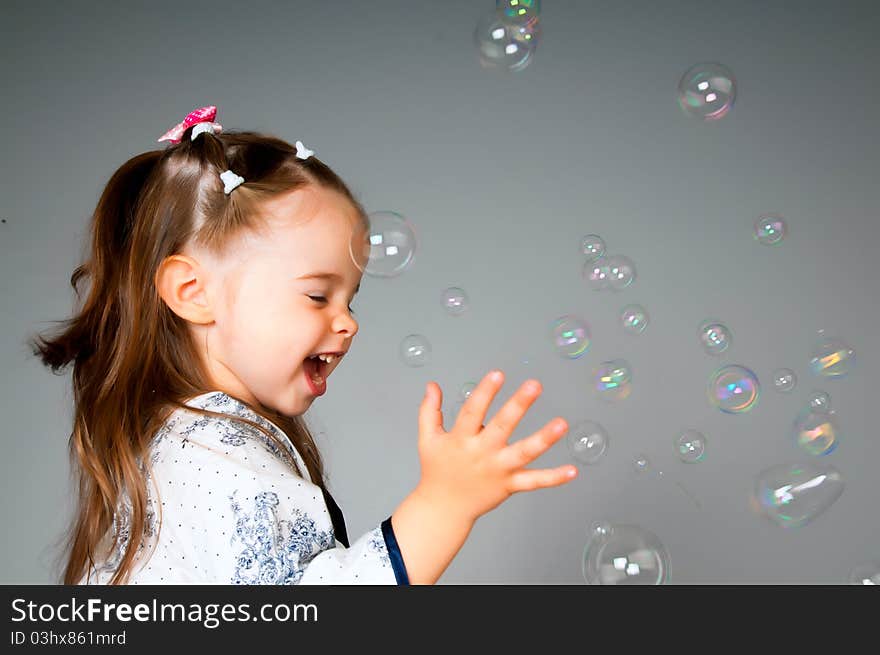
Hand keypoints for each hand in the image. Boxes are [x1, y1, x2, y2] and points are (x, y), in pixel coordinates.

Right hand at [415, 369, 576, 524]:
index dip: (485, 392)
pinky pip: (534, 481)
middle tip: (535, 385)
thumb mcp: (428, 438)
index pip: (472, 411)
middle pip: (502, 427)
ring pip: (524, 454)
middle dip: (519, 405)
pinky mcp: (510, 485)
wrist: (444, 508)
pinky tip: (573, 470)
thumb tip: (432, 384)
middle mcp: (481, 453)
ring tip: (563, 424)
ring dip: (544, 439)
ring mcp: (498, 470)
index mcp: (461, 439)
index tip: (498, 374)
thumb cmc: (437, 470)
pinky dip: (554, 477)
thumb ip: (429, 410)